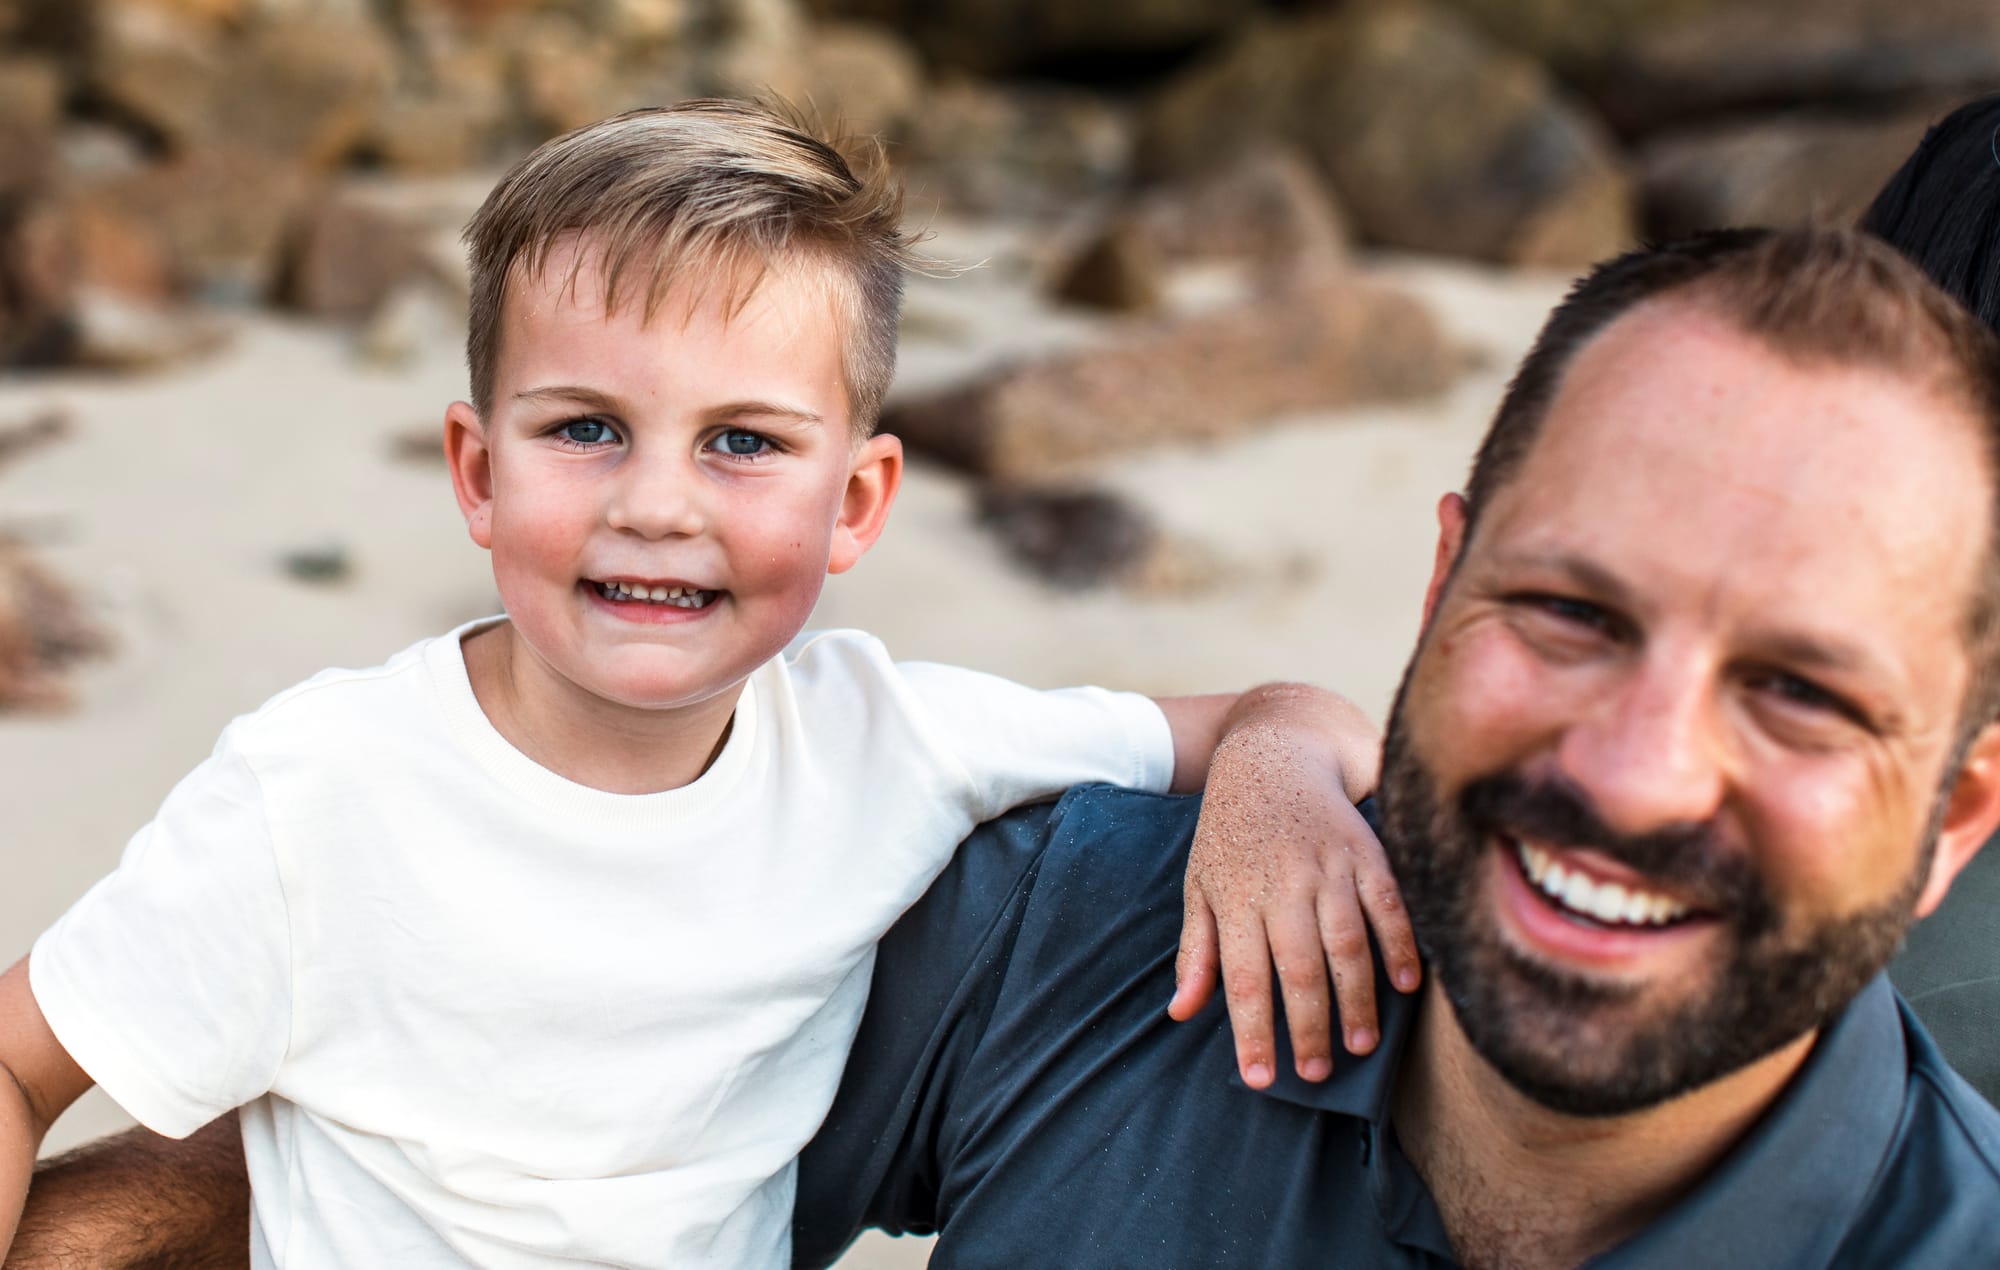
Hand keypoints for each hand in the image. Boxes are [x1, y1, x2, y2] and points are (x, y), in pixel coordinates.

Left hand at [1167, 686, 1420, 1087]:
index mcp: (1237, 896)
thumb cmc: (1230, 833)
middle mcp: (1283, 883)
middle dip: (1308, 1027)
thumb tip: (1181, 1013)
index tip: (1260, 1078)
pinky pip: (1389, 905)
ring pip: (1346, 943)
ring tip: (1360, 1045)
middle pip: (1299, 969)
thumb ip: (1197, 950)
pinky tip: (1405, 986)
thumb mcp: (1200, 886)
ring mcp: (1328, 866)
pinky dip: (1401, 945)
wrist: (1272, 754)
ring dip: (1357, 999)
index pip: (1245, 978)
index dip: (1253, 1032)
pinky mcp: (1367, 851)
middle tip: (1316, 1073)